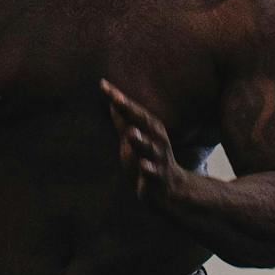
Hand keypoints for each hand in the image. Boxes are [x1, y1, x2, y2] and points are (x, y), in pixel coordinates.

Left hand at [100, 78, 182, 202]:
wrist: (171, 189)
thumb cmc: (148, 158)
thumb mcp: (134, 137)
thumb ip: (123, 120)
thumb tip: (111, 99)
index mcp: (150, 127)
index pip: (132, 109)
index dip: (118, 97)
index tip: (103, 85)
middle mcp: (156, 139)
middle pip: (143, 122)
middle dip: (131, 110)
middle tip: (117, 99)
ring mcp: (158, 158)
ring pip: (149, 148)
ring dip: (140, 141)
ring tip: (131, 133)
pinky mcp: (158, 178)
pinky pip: (153, 173)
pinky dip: (148, 169)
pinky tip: (143, 165)